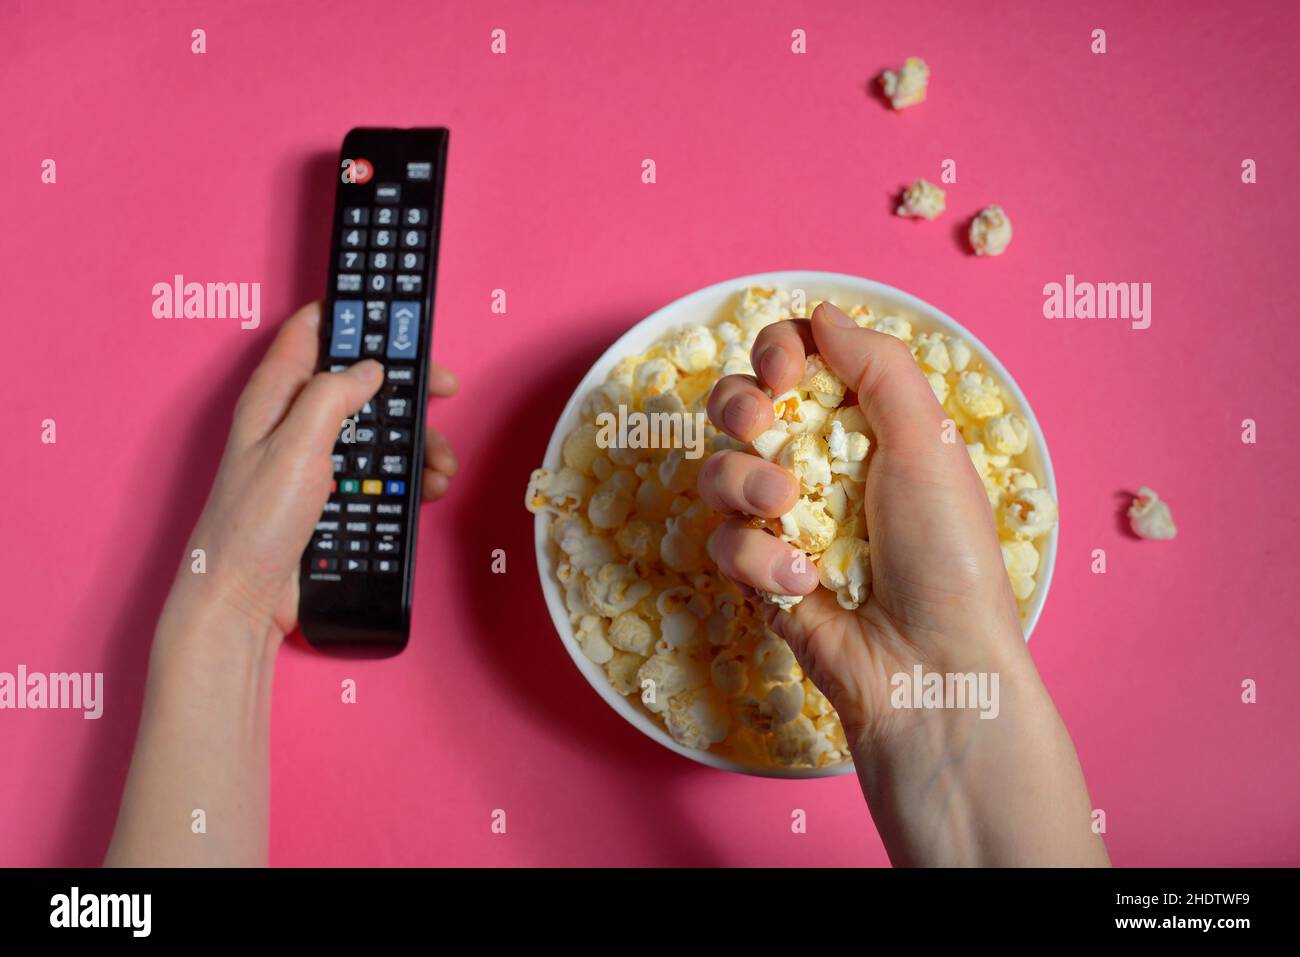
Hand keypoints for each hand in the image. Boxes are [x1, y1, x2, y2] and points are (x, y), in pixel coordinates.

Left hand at [173, 301, 458, 640]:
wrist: (242, 599)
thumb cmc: (252, 524)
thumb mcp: (295, 445)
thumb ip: (332, 395)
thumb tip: (369, 367)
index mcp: (276, 396)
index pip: (312, 331)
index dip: (354, 317)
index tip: (397, 316)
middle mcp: (294, 422)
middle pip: (358, 382)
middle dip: (404, 387)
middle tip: (442, 390)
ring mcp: (314, 460)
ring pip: (375, 431)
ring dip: (414, 442)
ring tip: (438, 463)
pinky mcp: (329, 496)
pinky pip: (377, 473)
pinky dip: (407, 478)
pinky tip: (426, 490)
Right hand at [701, 301, 1021, 744]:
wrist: (930, 666)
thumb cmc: (946, 554)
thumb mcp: (930, 444)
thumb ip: (877, 367)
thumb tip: (821, 312)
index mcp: (865, 425)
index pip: (800, 360)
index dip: (780, 351)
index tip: (787, 370)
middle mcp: (817, 464)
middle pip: (741, 403)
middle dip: (740, 403)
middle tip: (762, 423)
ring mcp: (783, 520)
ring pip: (718, 470)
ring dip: (746, 484)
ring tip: (788, 511)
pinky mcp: (757, 574)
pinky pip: (723, 543)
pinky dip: (759, 560)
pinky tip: (804, 583)